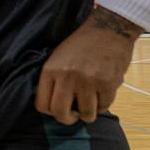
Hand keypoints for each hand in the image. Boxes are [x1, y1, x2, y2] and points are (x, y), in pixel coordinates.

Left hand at [36, 6, 140, 124]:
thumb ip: (52, 79)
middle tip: (73, 115)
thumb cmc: (80, 44)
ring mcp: (88, 81)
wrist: (108, 29)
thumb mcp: (57, 57)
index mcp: (51, 70)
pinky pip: (104, 106)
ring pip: (86, 114)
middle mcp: (67, 77)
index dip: (50, 112)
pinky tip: (101, 95)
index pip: (42, 104)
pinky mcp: (108, 84)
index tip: (58, 110)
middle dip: (67, 119)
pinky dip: (103, 105)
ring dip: (88, 114)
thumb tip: (51, 105)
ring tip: (89, 106)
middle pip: (60, 113)